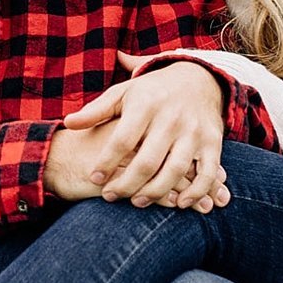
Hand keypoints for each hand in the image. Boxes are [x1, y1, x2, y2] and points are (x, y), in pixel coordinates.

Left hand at [62, 58, 229, 209]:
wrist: (197, 78)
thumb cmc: (150, 92)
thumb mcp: (122, 93)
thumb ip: (96, 110)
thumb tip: (68, 123)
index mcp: (145, 105)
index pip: (122, 140)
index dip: (106, 162)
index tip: (94, 178)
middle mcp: (171, 119)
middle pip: (147, 160)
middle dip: (127, 184)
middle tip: (111, 197)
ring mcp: (194, 131)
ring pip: (176, 169)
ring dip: (156, 192)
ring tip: (137, 202)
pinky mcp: (213, 141)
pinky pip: (209, 172)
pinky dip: (197, 191)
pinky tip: (180, 203)